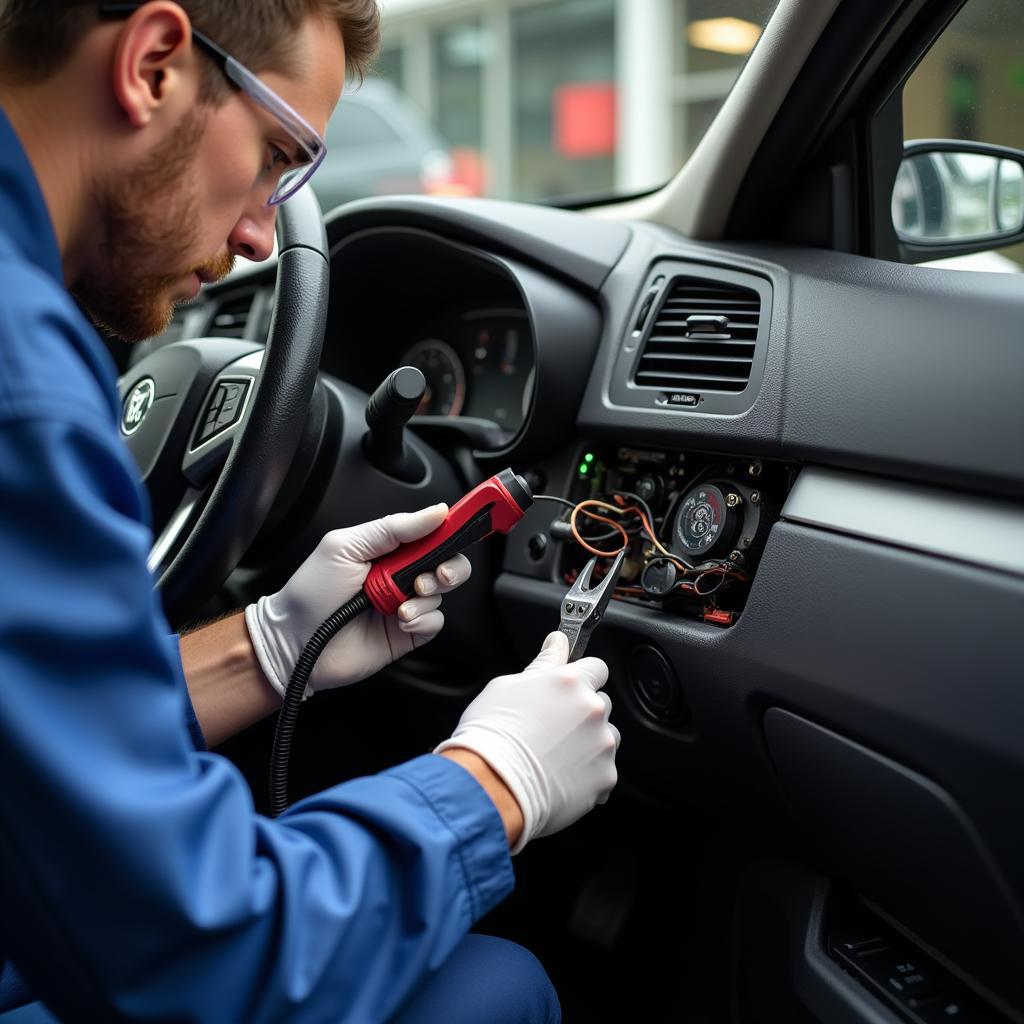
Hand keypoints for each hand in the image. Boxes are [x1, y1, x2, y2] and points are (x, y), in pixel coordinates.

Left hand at [245, 505, 470, 697]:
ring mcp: (405, 604)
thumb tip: (434, 512)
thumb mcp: (345, 546)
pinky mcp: (408, 633)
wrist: (294, 642)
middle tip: (434, 574)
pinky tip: (401, 620)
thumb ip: (391, 528)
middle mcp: (400, 574)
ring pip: (443, 594)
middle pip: (448, 562)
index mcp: (388, 549)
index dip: (451, 529)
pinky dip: (424, 620)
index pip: (430, 533)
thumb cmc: (310, 593)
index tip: (465, 526)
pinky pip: (435, 623)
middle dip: (449, 566)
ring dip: (427, 596)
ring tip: (400, 603)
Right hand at [435, 631, 618, 853]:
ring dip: (589, 743)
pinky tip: (561, 778)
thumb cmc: (491, 736)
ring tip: (556, 756)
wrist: (490, 786)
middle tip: (552, 728)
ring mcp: (602, 745)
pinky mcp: (604, 777)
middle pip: (600, 704)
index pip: (597, 667)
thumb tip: (557, 642)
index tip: (570, 689)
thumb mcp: (507, 686)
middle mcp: (592, 710)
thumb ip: (543, 663)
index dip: (583, 677)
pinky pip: (604, 771)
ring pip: (606, 737)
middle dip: (582, 713)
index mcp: (570, 682)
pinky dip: (587, 775)